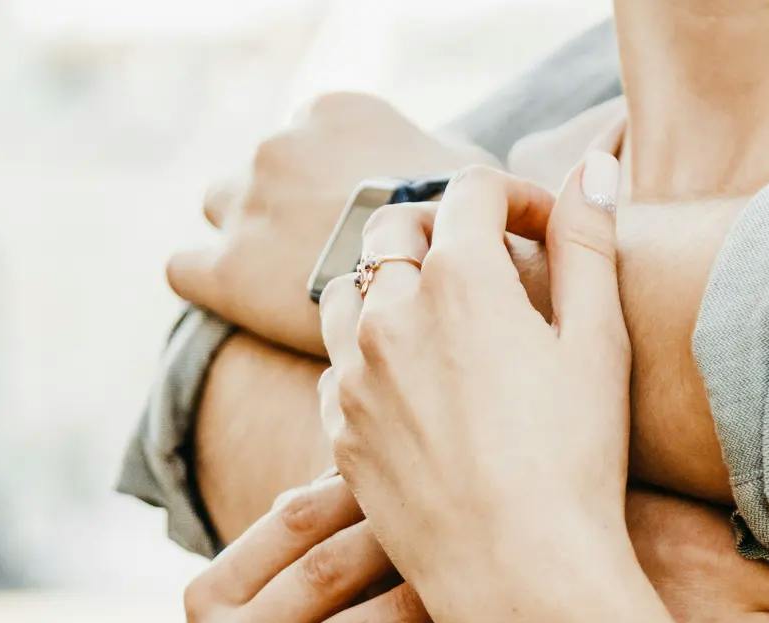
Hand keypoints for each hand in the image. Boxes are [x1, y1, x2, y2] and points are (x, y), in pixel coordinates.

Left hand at [167, 92, 500, 355]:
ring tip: (318, 282)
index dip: (398, 185)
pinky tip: (266, 305)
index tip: (427, 228)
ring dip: (268, 236)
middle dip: (327, 206)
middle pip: (292, 169)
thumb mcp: (521, 226)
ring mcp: (250, 210)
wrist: (450, 361)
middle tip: (376, 262)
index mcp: (345, 113)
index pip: (357, 136)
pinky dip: (219, 281)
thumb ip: (513, 180)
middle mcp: (288, 147)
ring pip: (234, 209)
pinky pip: (189, 268)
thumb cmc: (500, 283)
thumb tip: (579, 168)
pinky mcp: (227, 279)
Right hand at [183, 472, 465, 622]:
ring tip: (480, 584)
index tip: (440, 465)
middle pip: (318, 577)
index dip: (365, 488)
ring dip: (409, 611)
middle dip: (396, 540)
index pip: (289, 522)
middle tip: (475, 510)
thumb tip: (356, 459)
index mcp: (210, 603)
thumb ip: (294, 558)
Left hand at [317, 163, 614, 622]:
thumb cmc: (577, 461)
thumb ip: (589, 244)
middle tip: (493, 263)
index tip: (546, 227)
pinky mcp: (341, 433)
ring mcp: (355, 374)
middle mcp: (390, 313)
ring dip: (391, 284)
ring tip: (442, 318)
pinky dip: (372, 355)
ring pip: (351, 292)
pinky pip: (339, 367)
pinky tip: (417, 387)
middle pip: (395, 227)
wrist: (521, 575)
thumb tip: (594, 166)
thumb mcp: (600, 342)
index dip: (515, 195)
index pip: (472, 190)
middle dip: (443, 229)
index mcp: (460, 277)